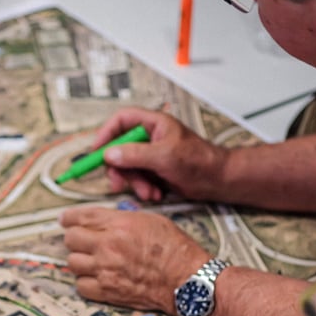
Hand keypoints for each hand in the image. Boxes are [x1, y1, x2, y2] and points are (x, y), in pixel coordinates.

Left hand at [60, 206, 209, 312]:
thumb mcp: (151, 220)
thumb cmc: (175, 250)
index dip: (69, 217)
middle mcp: (108, 247)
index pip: (80, 217)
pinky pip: (80, 286)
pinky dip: (85, 282)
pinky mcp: (107, 291)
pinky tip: (95, 277)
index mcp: (119, 225)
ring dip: (80, 260)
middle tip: (83, 240)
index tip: (66, 219)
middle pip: (70, 239)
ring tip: (91, 260)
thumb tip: (105, 219)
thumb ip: (123, 218)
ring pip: (72, 262)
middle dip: (75, 238)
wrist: (186, 281)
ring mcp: (105, 270)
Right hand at [93, 107, 227, 201]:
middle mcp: (150, 137)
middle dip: (119, 168)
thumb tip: (109, 154)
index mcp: (153, 123)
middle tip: (117, 183)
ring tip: (147, 193)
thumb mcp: (164, 156)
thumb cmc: (198, 161)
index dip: (106, 133)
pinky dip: (143, 188)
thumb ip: (134, 154)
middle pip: (120, 148)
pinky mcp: (155, 170)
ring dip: (134, 183)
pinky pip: (138, 178)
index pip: (121, 121)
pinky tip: (154, 194)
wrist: (217, 181)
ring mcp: (152, 154)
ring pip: (128, 167)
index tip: (97, 151)